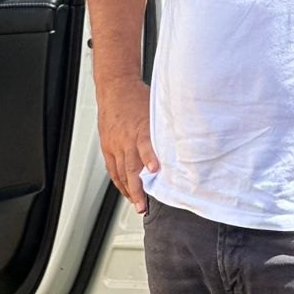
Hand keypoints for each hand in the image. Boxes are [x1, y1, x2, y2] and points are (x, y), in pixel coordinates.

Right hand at [96, 77, 159, 211]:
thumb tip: (185, 142)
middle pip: (130, 167)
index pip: (145, 145)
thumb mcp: (157, 110)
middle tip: (144, 205)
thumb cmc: (138, 98)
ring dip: (129, 190)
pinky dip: (119, 182)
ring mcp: (115, 144)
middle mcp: (126, 139)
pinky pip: (112, 168)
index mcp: (141, 128)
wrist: (115, 88)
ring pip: (120, 172)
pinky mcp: (107, 146)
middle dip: (137, 189)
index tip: (156, 170)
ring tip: (137, 204)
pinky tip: (126, 191)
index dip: (150, 158)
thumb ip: (167, 129)